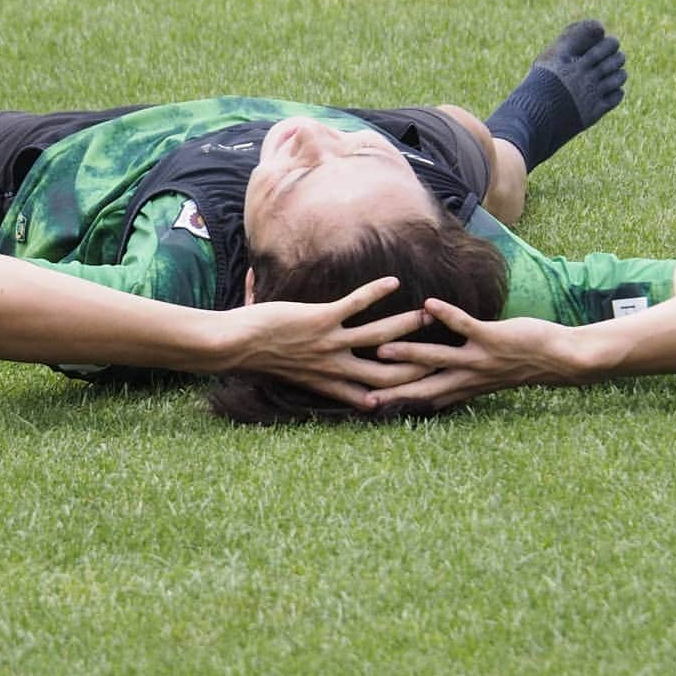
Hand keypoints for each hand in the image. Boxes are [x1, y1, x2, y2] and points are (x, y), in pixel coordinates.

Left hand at [224, 277, 435, 409]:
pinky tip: (393, 282)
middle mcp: (334, 367)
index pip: (375, 393)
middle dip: (418, 362)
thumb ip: (306, 368)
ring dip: (406, 325)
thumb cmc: (254, 355)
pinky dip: (375, 292)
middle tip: (442, 350)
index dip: (402, 391)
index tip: (424, 384)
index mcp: (329, 382)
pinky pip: (355, 305)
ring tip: (426, 314)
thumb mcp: (288, 370)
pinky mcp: (320, 320)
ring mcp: (329, 344)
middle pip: (389, 372)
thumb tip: (314, 364)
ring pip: (379, 337)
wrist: (233, 347)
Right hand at [368, 297, 580, 410]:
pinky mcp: (493, 338)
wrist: (562, 360)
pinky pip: (466, 326)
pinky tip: (428, 304)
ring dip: (410, 353)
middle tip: (363, 390)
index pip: (424, 398)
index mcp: (465, 387)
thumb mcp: (487, 378)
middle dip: (394, 388)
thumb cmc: (523, 363)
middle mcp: (468, 377)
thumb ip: (459, 380)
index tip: (367, 404)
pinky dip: (447, 315)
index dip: (397, 401)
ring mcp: (480, 359)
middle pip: (424, 385)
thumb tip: (434, 384)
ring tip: (382, 348)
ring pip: (439, 358)